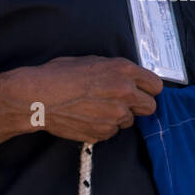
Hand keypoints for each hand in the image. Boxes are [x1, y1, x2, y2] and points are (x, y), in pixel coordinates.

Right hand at [4, 55, 163, 144]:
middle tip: (123, 102)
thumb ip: (116, 71)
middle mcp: (124, 92)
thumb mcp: (92, 62)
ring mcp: (115, 115)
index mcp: (123, 70)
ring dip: (118, 116)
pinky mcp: (104, 132)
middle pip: (150, 107)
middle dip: (139, 105)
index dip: (148, 89)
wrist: (38, 97)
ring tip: (96, 108)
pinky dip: (103, 127)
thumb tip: (129, 79)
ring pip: (129, 121)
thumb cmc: (59, 75)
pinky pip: (112, 131)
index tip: (142, 91)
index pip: (156, 86)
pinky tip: (87, 117)